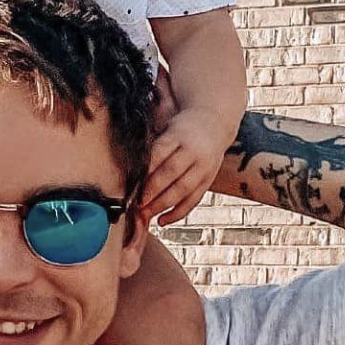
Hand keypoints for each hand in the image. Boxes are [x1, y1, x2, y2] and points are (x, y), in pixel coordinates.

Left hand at [140, 107, 229, 226]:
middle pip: (172, 173)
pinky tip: (162, 221)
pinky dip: (178, 213)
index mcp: (179, 135)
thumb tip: (129, 169)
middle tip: (136, 204)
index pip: (160, 153)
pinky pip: (193, 200)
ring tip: (146, 215)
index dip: (145, 171)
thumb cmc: (182, 128)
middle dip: (152, 190)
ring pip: (183, 189)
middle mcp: (193, 152)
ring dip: (163, 205)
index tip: (131, 185)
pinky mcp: (208, 181)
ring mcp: (203, 167)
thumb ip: (152, 145)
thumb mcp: (167, 127)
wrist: (215, 123)